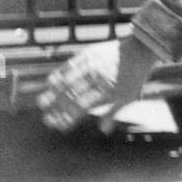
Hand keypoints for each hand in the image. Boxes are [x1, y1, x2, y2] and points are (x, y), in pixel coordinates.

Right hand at [37, 36, 159, 132]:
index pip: (83, 107)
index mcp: (109, 91)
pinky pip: (68, 66)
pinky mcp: (87, 54)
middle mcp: (98, 78)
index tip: (60, 126)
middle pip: (72, 96)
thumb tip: (104, 131)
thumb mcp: (129, 96)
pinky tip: (49, 84)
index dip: (70, 117)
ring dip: (53, 94)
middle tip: (46, 119)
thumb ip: (114, 113)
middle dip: (57, 109)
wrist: (139, 50)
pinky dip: (58, 75)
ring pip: (67, 81)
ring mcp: (91, 65)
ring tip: (42, 104)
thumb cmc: (134, 77)